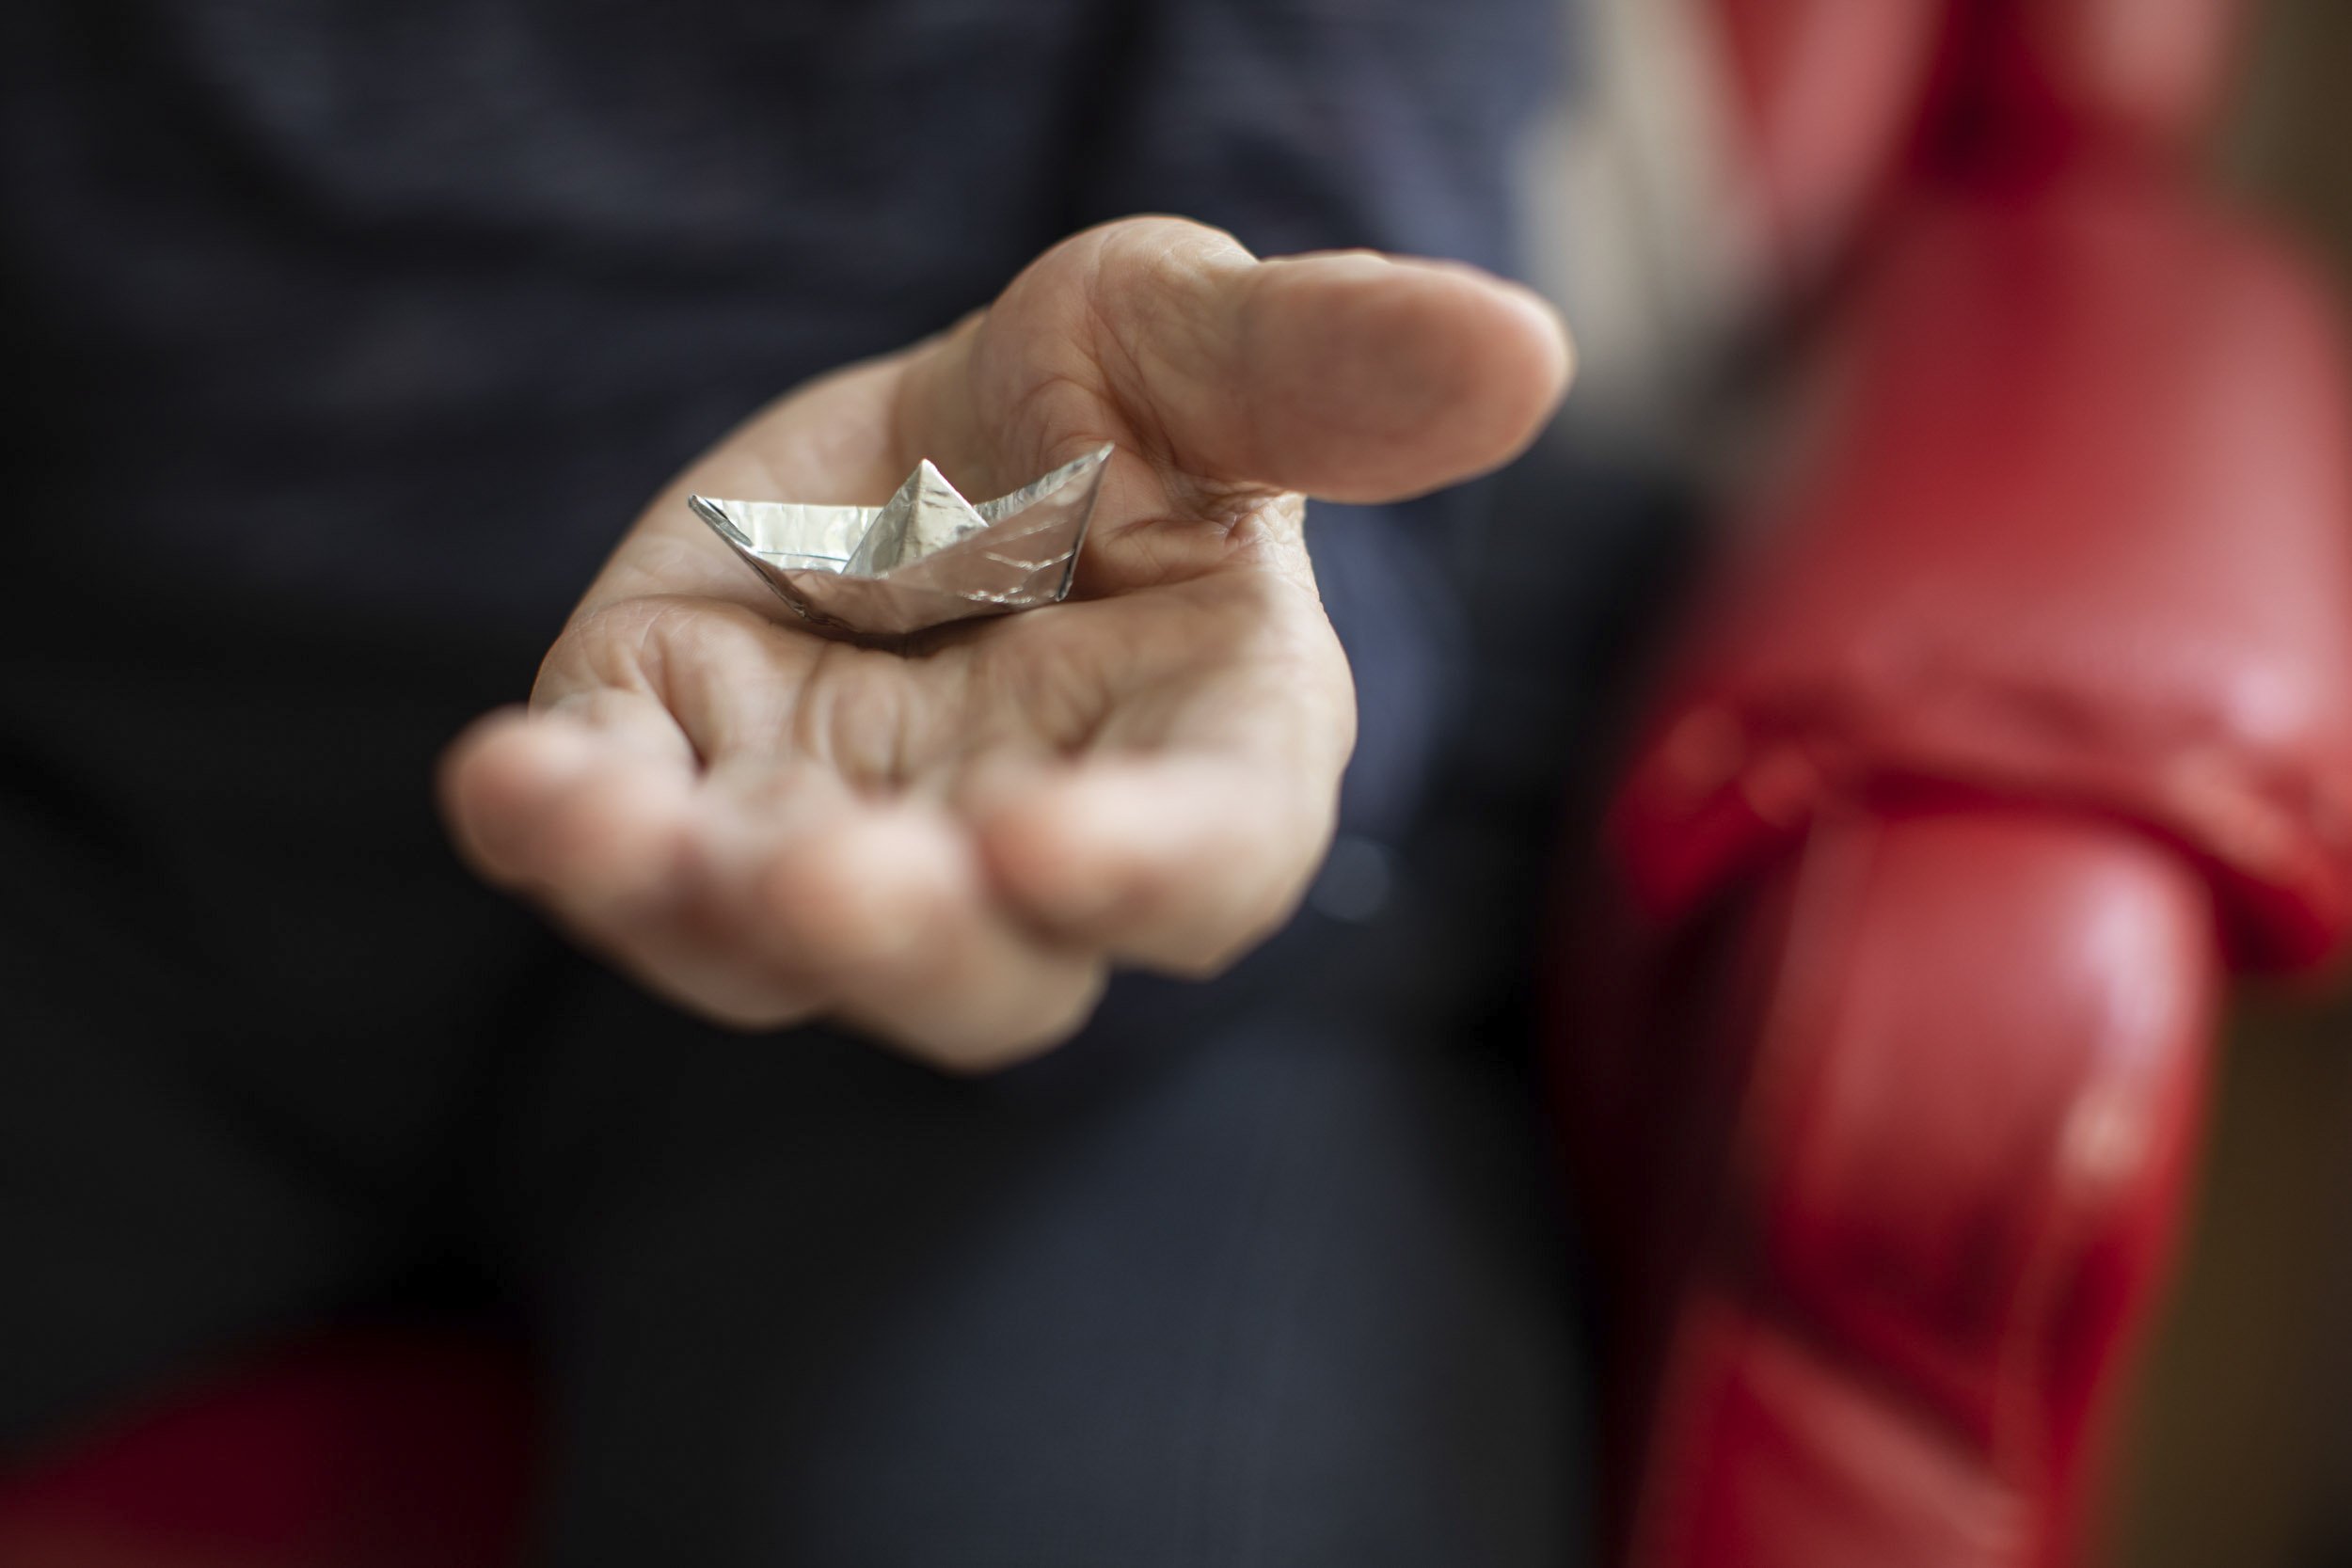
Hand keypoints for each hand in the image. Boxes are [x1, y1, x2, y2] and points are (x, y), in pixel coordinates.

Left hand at [440, 218, 1569, 1070]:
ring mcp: (849, 841)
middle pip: (981, 966)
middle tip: (837, 877)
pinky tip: (511, 777)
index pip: (1204, 857)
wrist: (922, 439)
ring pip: (773, 948)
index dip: (1142, 870)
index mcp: (1197, 753)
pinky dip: (566, 833)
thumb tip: (1525, 351)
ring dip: (695, 905)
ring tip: (607, 815)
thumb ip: (1324, 373)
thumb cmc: (1103, 410)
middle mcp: (1023, 846)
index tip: (1061, 844)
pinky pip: (625, 856)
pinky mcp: (691, 792)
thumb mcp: (1192, 352)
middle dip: (905, 936)